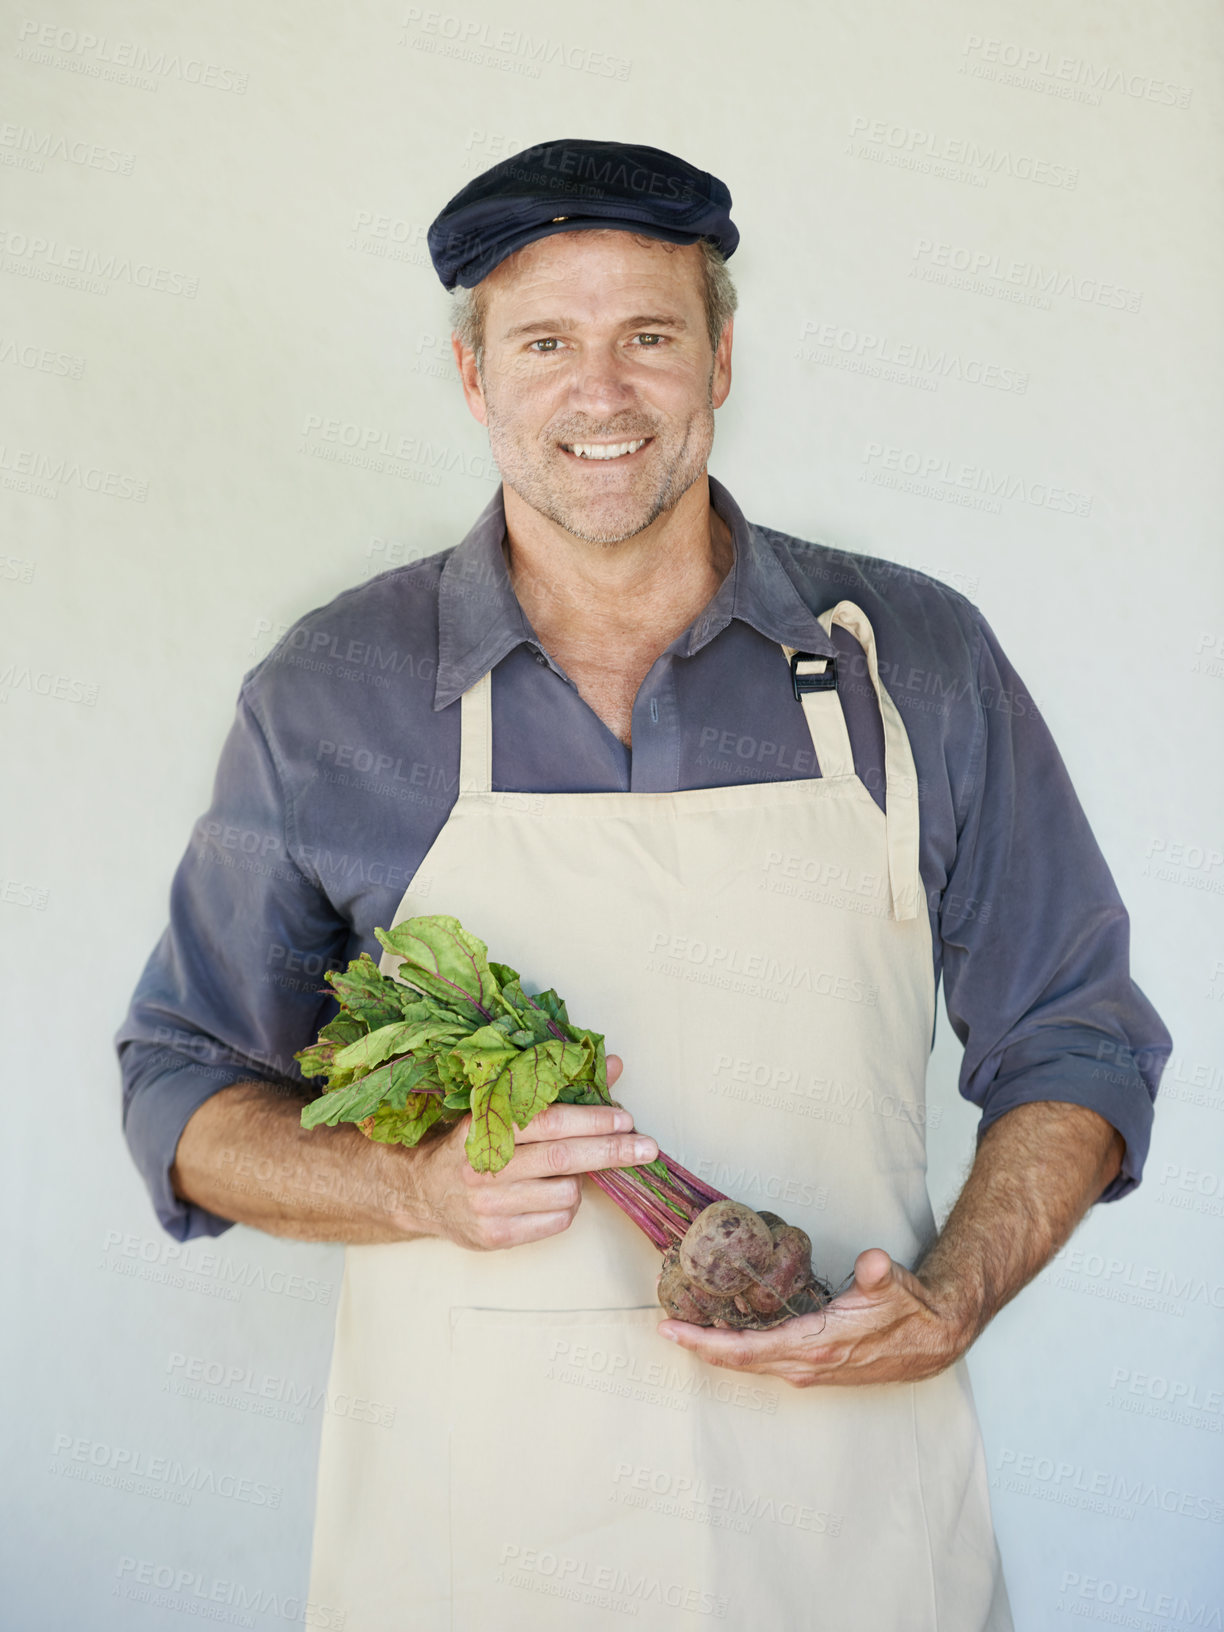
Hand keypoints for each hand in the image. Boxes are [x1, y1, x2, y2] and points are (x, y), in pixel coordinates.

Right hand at [413, 1055, 658, 1250]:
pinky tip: (551, 1195)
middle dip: (611, 1152)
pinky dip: (567, 1208)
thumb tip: (612, 1066)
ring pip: (565, 1194)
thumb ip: (556, 1087)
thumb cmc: (470, 1142)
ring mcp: (488, 1205)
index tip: (624, 1117)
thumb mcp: (501, 1107)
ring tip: (567, 1172)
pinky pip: (556, 1222)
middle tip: (645, 1147)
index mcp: (484, 1125)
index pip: (547, 1121)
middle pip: (562, 1160)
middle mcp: (483, 1166)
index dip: (590, 1119)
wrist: (421, 1190)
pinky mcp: (495, 1236)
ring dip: (581, 1182)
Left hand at [657, 1247, 972, 1387]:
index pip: (746, 1351)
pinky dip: (738, 1347)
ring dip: (717, 1347)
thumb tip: (872, 1264)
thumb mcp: (895, 1285)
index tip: (671, 1331)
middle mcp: (806, 1364)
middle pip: (737, 1361)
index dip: (705, 1343)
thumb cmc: (910, 1310)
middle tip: (665, 1327)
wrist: (936, 1337)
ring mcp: (809, 1368)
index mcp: (816, 1346)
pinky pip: (764, 1358)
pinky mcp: (815, 1365)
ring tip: (685, 1325)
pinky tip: (725, 1330)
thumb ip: (879, 1275)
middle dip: (699, 1345)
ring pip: (750, 1362)